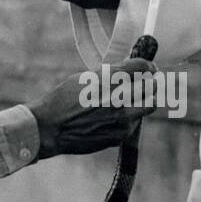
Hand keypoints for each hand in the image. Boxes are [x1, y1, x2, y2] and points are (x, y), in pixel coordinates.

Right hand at [29, 59, 161, 157]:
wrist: (50, 128)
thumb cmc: (63, 100)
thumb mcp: (85, 78)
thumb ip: (109, 74)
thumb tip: (128, 70)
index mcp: (108, 80)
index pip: (142, 67)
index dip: (148, 66)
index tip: (149, 68)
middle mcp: (118, 99)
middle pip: (150, 86)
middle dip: (150, 82)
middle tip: (147, 82)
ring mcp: (121, 119)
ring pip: (150, 105)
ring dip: (147, 100)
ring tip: (139, 99)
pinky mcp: (120, 135)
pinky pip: (135, 123)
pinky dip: (132, 118)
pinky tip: (119, 117)